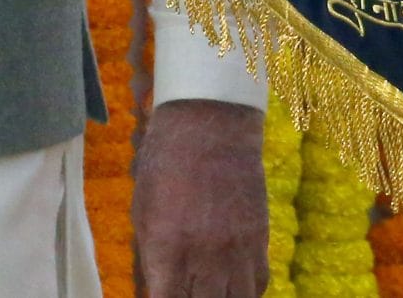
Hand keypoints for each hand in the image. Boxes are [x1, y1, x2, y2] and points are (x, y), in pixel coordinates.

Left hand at [133, 98, 267, 296]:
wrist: (210, 122)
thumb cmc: (165, 163)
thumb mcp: (142, 212)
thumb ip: (150, 259)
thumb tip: (152, 291)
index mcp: (167, 251)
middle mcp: (206, 258)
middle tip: (183, 289)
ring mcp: (238, 252)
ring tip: (207, 289)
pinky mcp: (260, 240)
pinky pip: (257, 286)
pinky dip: (243, 292)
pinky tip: (229, 285)